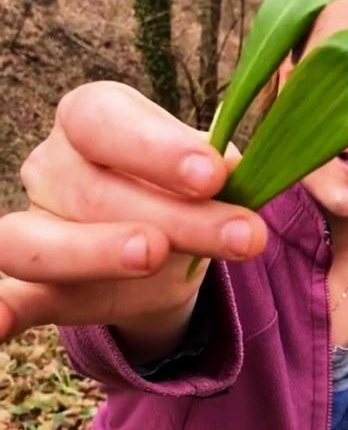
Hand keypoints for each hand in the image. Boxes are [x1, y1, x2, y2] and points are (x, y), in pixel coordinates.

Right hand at [0, 81, 267, 343]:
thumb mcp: (216, 173)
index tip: (214, 174)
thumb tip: (242, 171)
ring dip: (94, 251)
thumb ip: (223, 170)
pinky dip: (0, 309)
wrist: (174, 252)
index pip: (107, 120)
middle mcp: (54, 167)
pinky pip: (9, 294)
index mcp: (94, 120)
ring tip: (152, 257)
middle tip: (242, 236)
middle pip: (95, 189)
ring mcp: (36, 226)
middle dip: (176, 216)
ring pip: (37, 240)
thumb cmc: (191, 191)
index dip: (158, 146)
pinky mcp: (35, 286)